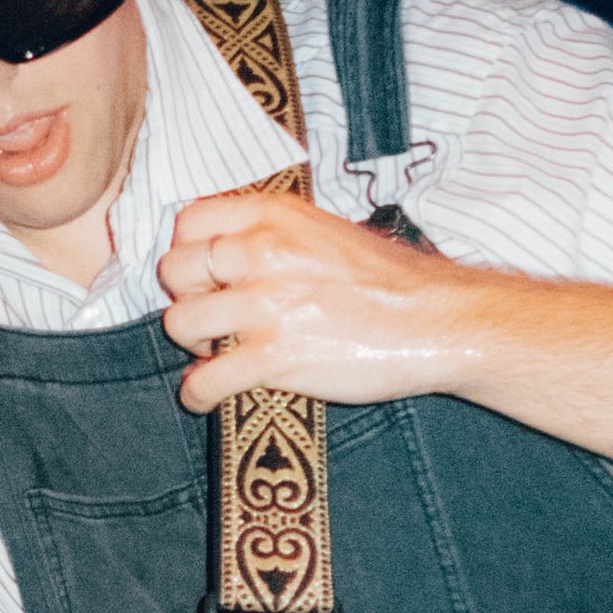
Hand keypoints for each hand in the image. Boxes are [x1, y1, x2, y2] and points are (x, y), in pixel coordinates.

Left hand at [158, 191, 473, 413]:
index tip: (205, 277)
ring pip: (180, 324)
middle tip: (214, 319)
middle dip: (188, 299)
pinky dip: (198, 394)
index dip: (188, 253)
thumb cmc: (387, 281)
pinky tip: (207, 397)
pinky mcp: (275, 356)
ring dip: (193, 346)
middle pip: (174, 271)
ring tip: (220, 355)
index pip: (188, 222)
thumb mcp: (325, 231)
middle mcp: (262, 251)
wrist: (437, 321)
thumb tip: (225, 256)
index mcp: (274, 216)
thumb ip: (273, 235)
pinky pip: (204, 380)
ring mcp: (266, 303)